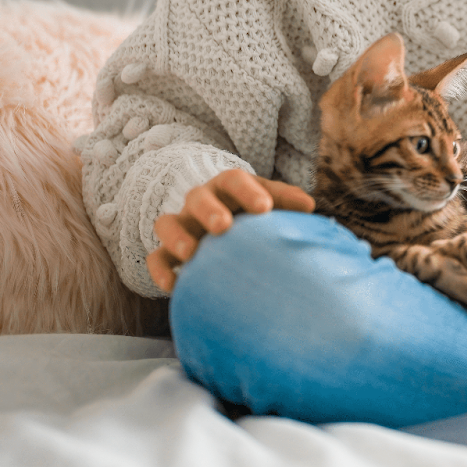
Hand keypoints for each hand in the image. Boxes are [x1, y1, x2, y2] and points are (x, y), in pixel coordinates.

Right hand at [145, 170, 313, 293]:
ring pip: (167, 224)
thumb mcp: (270, 201)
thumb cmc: (255, 214)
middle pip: (197, 198)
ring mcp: (182, 225)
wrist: (228, 229)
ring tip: (191, 253)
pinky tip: (174, 285)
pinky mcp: (169, 251)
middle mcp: (201, 202)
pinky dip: (160, 270)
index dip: (248, 191)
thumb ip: (287, 201)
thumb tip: (309, 208)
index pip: (234, 180)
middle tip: (223, 226)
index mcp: (228, 187)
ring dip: (177, 237)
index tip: (264, 208)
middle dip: (209, 210)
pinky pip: (156, 258)